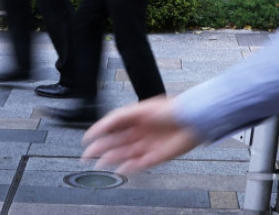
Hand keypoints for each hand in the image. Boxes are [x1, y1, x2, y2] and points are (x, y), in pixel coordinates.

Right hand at [81, 96, 201, 173]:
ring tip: (98, 165)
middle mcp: (139, 132)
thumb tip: (105, 124)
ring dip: (110, 160)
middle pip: (115, 142)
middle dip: (99, 148)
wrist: (192, 120)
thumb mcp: (142, 108)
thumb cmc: (171, 109)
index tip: (87, 139)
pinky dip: (128, 167)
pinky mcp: (155, 156)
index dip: (98, 132)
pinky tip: (119, 170)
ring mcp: (146, 144)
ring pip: (123, 154)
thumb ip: (121, 117)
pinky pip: (138, 164)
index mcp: (135, 118)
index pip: (112, 126)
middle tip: (86, 155)